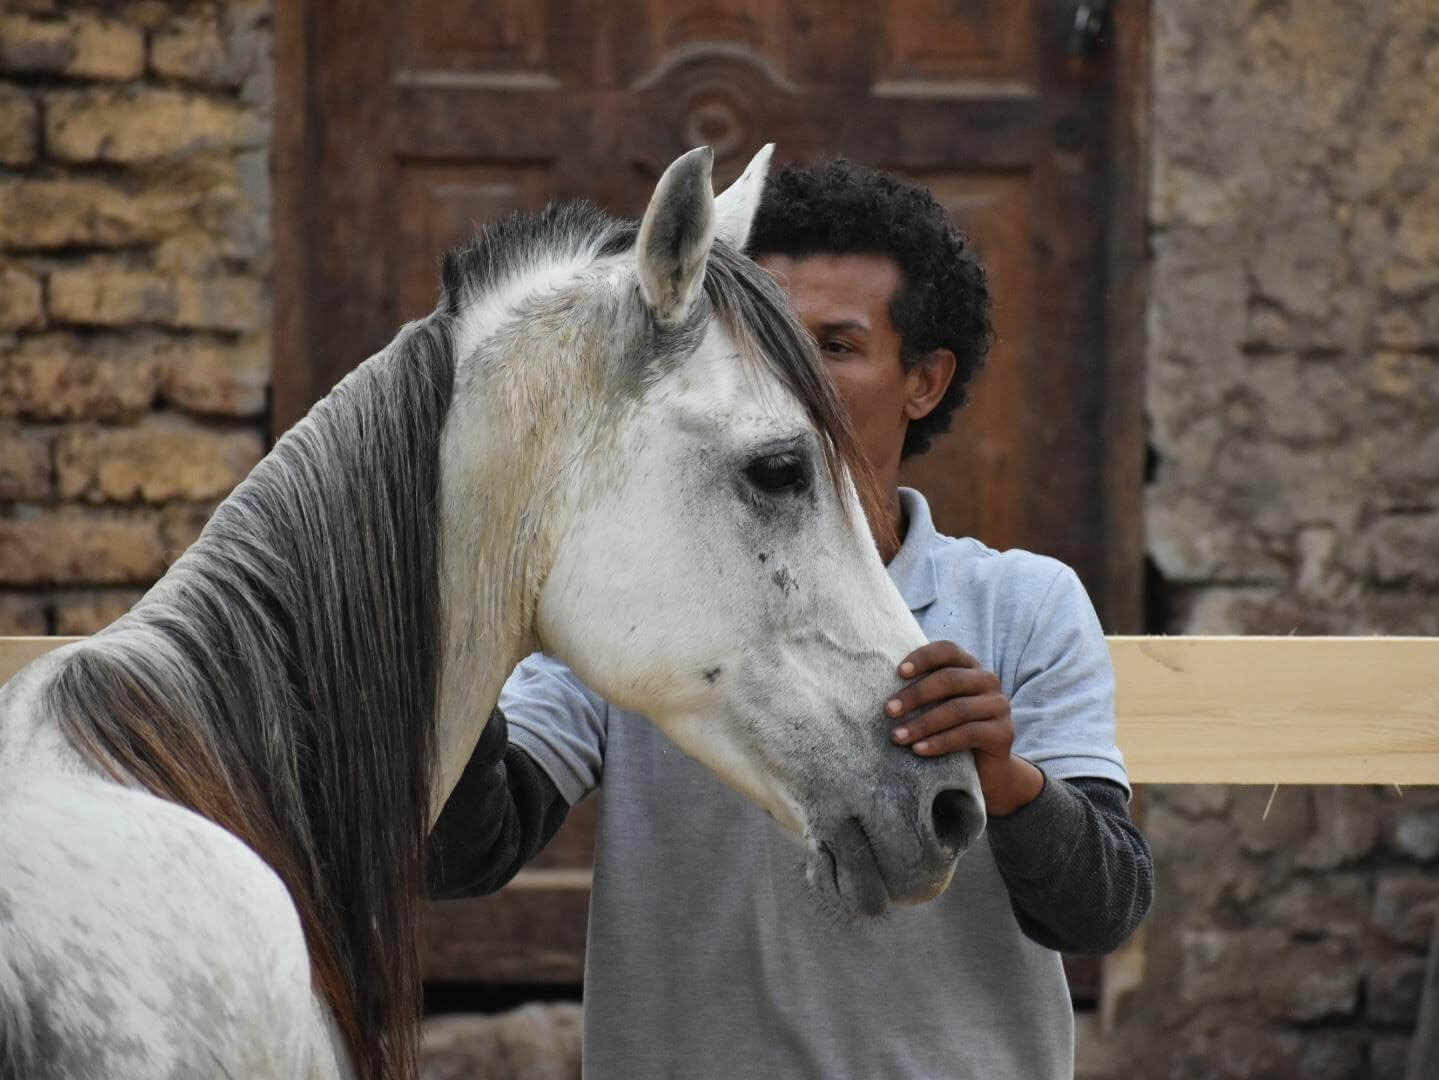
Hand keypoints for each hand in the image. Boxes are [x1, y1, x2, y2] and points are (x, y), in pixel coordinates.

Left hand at [885, 641, 1043, 816]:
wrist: (986, 768)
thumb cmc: (950, 729)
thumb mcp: (936, 705)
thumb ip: (921, 689)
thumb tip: (876, 679)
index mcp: (969, 666)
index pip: (947, 650)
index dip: (923, 657)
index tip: (898, 672)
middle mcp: (987, 680)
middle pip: (949, 679)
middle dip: (915, 695)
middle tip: (888, 710)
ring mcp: (999, 706)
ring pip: (957, 709)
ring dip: (922, 724)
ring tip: (897, 736)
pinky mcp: (1004, 732)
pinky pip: (968, 734)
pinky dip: (940, 742)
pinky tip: (919, 750)